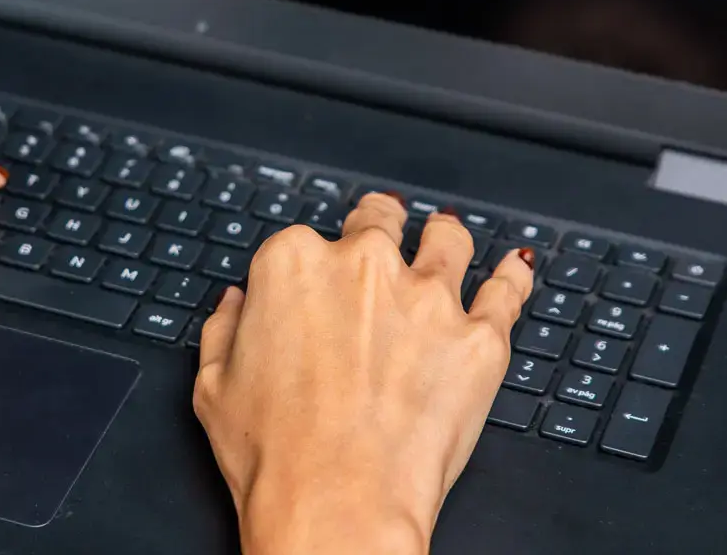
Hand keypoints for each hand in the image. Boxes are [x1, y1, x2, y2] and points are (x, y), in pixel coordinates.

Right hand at [193, 193, 534, 554]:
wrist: (337, 505)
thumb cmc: (275, 456)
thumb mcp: (213, 387)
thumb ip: (225, 329)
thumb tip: (236, 305)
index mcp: (292, 265)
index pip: (303, 240)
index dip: (310, 263)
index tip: (315, 281)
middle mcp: (363, 266)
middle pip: (379, 221)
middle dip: (379, 224)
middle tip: (381, 236)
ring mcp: (427, 299)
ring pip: (448, 240)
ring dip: (444, 236)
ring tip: (445, 236)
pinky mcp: (479, 339)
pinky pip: (508, 291)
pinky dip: (512, 276)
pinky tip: (514, 267)